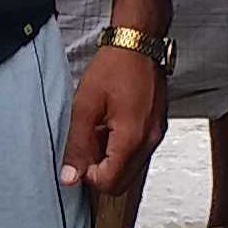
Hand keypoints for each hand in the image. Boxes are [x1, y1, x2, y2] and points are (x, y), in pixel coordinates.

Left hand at [60, 42, 156, 196]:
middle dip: (100, 170)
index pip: (110, 182)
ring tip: (97, 129)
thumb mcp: (85, 107)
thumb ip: (77, 145)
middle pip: (122, 182)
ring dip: (110, 158)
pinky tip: (110, 124)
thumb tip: (70, 176)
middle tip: (86, 144)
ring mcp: (156, 135)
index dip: (88, 176)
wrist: (138, 44)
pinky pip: (137, 152)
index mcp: (132, 138)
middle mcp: (149, 141)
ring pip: (130, 168)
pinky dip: (121, 147)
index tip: (78, 157)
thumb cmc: (114, 68)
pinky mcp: (157, 128)